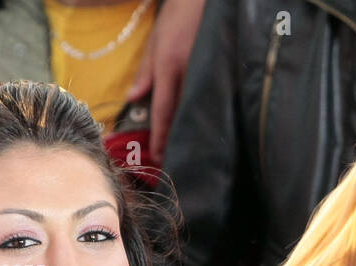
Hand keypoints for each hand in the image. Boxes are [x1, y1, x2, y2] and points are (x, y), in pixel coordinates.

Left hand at [125, 0, 205, 160]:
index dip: (160, 136)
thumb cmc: (178, 15)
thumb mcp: (155, 40)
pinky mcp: (223, 73)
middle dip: (176, 139)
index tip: (158, 156)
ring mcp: (208, 73)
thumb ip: (145, 71)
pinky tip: (205, 127)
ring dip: (191, 130)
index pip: (163, 109)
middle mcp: (189, 73)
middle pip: (183, 116)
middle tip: (171, 159)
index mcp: (169, 65)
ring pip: (199, 111)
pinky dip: (207, 115)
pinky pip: (214, 100)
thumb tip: (133, 97)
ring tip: (188, 149)